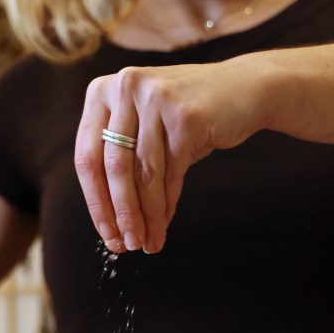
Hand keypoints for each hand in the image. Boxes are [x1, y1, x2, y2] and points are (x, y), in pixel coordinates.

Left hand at [74, 58, 267, 253]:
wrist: (246, 90)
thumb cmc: (188, 117)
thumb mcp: (145, 129)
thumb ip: (122, 161)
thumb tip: (111, 223)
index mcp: (103, 92)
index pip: (87, 158)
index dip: (95, 203)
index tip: (107, 234)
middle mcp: (125, 87)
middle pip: (113, 168)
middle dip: (121, 214)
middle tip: (128, 244)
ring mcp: (156, 98)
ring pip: (144, 175)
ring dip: (146, 217)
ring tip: (148, 243)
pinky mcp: (185, 117)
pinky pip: (171, 174)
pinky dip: (167, 204)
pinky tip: (164, 223)